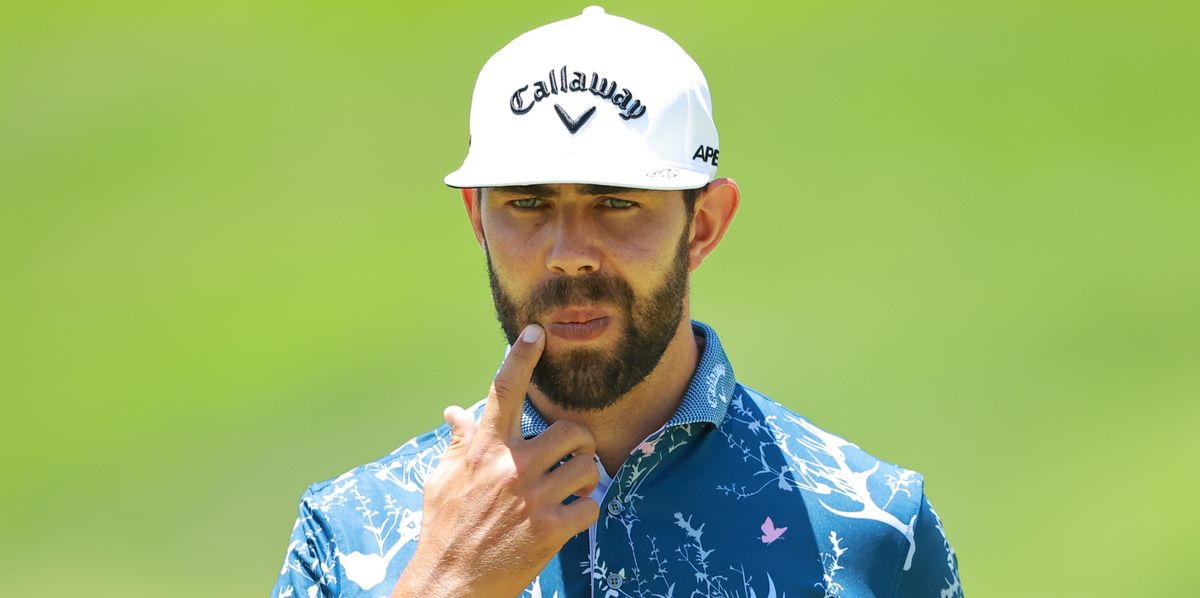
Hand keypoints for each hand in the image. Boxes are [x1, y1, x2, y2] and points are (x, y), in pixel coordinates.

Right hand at [391, 324, 599, 597]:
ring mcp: (533, 498)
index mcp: (483, 450)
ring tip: (571, 488)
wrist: (450, 584)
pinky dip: (586, 510)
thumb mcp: (443, 481)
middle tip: (570, 455)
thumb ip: (459, 444)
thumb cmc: (444, 529)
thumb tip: (455, 411)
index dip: (521, 357)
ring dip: (585, 477)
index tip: (537, 332)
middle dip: (577, 442)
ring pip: (586, 466)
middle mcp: (510, 467)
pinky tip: (572, 516)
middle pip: (570, 430)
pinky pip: (590, 505)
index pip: (503, 391)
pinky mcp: (550, 530)